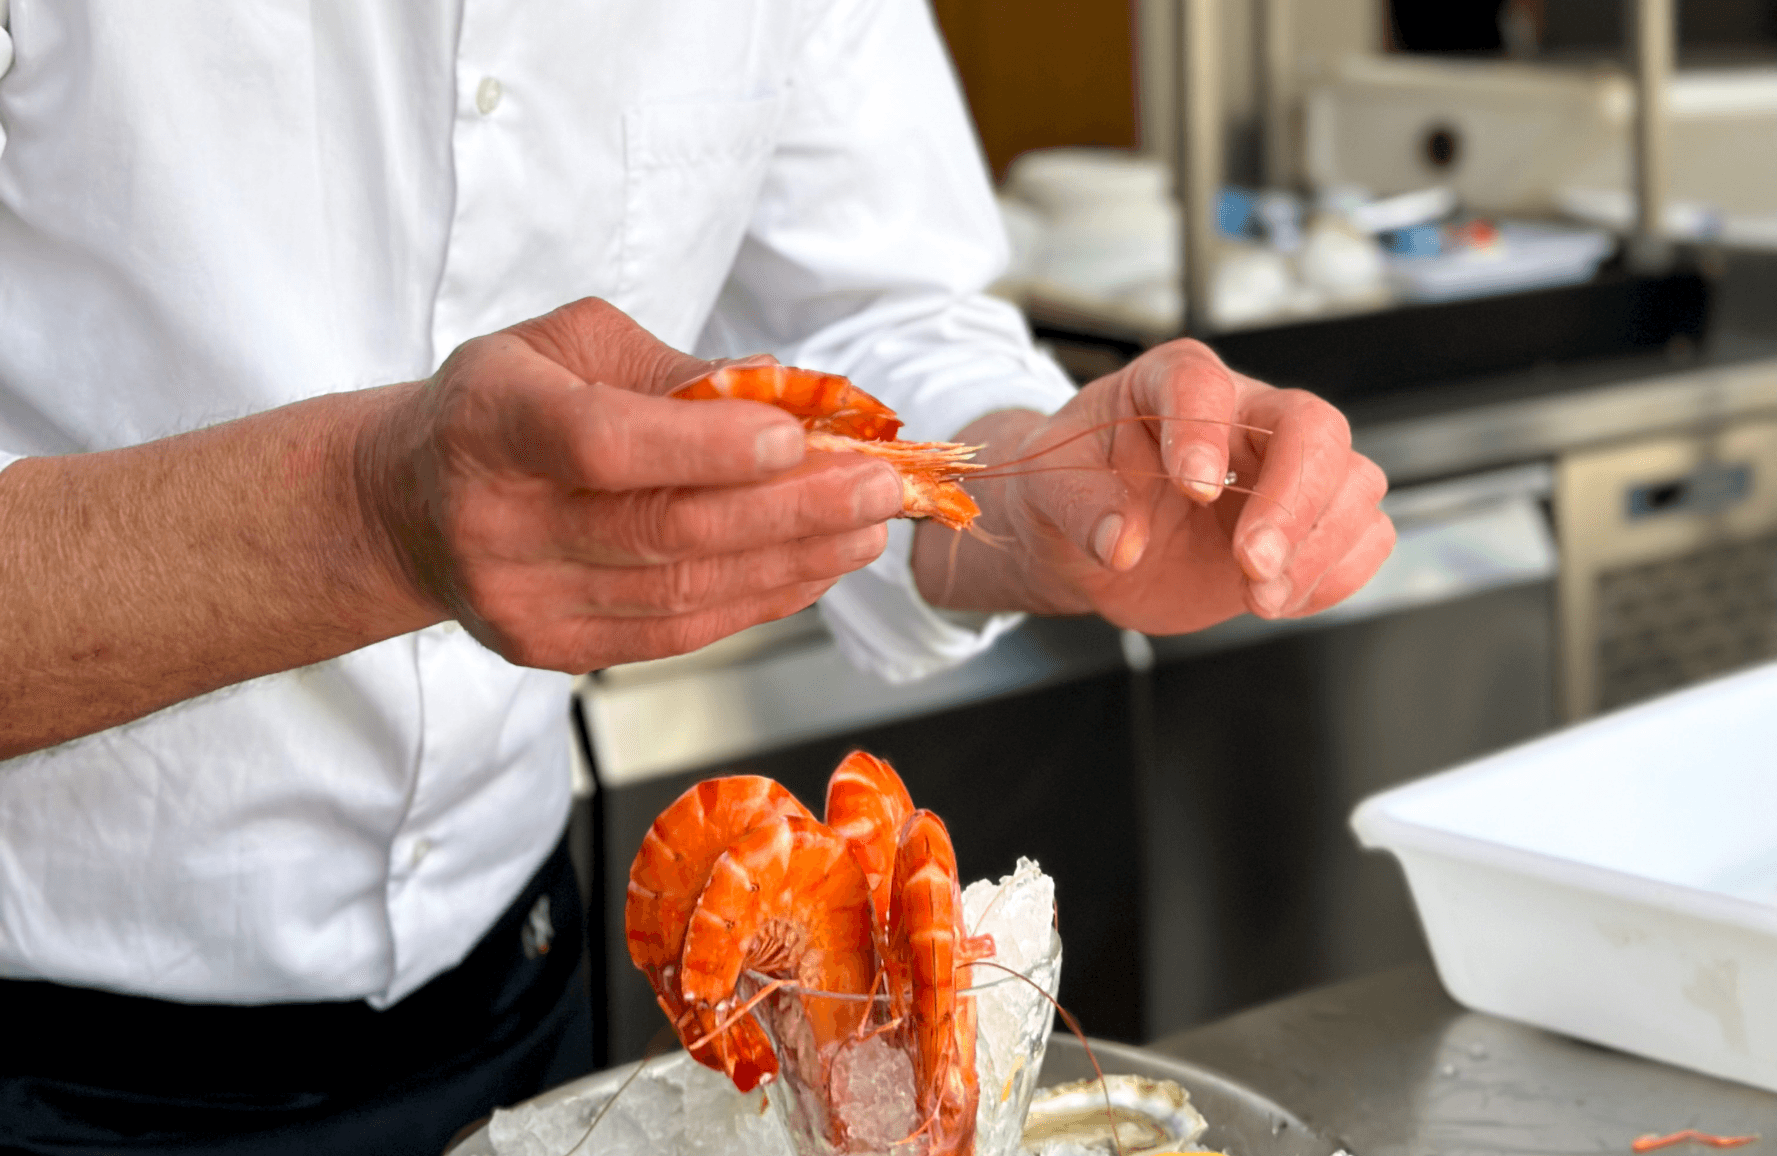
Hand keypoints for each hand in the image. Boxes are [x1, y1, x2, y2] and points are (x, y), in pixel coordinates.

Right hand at [362, 298, 902, 670]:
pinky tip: (816, 568)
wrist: (413, 507)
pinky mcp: (551, 650)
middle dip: (791, 508)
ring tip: (867, 527)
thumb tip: (792, 396)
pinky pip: (677, 633)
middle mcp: (496, 520)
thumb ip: (674, 371)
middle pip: (663, 528)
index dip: (704, 446)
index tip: (797, 435)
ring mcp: (521, 599)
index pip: (602, 442)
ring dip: (793, 559)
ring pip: (682, 590)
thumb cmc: (509, 405)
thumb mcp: (570, 347)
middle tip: (880, 485)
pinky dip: (759, 600)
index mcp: (490, 421)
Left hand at [913, 339, 1393, 633]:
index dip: (1204, 434)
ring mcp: (1283, 472)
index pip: (1204, 385)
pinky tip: (1277, 598)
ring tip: (1259, 596)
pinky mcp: (1305, 527)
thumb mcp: (1046, 488)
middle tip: (1251, 564)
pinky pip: (1365, 538)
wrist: (1084, 540)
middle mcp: (1244, 416)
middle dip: (1294, 501)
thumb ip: (1082, 509)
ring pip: (1355, 483)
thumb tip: (1122, 543)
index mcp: (1174, 383)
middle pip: (1315, 428)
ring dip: (1318, 550)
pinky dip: (1335, 577)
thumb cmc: (1070, 488)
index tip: (1192, 487)